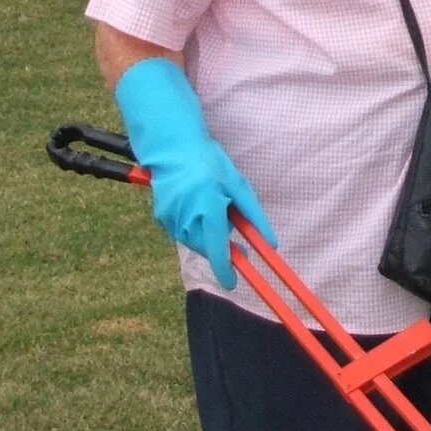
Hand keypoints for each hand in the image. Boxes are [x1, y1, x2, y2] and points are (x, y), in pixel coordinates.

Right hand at [112, 57, 275, 289]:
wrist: (172, 147)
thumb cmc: (209, 163)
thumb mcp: (238, 186)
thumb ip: (253, 216)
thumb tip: (270, 244)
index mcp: (208, 207)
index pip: (217, 249)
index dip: (225, 270)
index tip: (232, 283)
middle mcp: (186, 216)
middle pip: (205, 247)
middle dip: (218, 246)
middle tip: (230, 230)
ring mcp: (169, 218)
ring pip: (192, 241)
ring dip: (204, 234)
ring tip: (210, 206)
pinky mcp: (160, 216)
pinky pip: (180, 231)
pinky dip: (190, 226)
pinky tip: (194, 205)